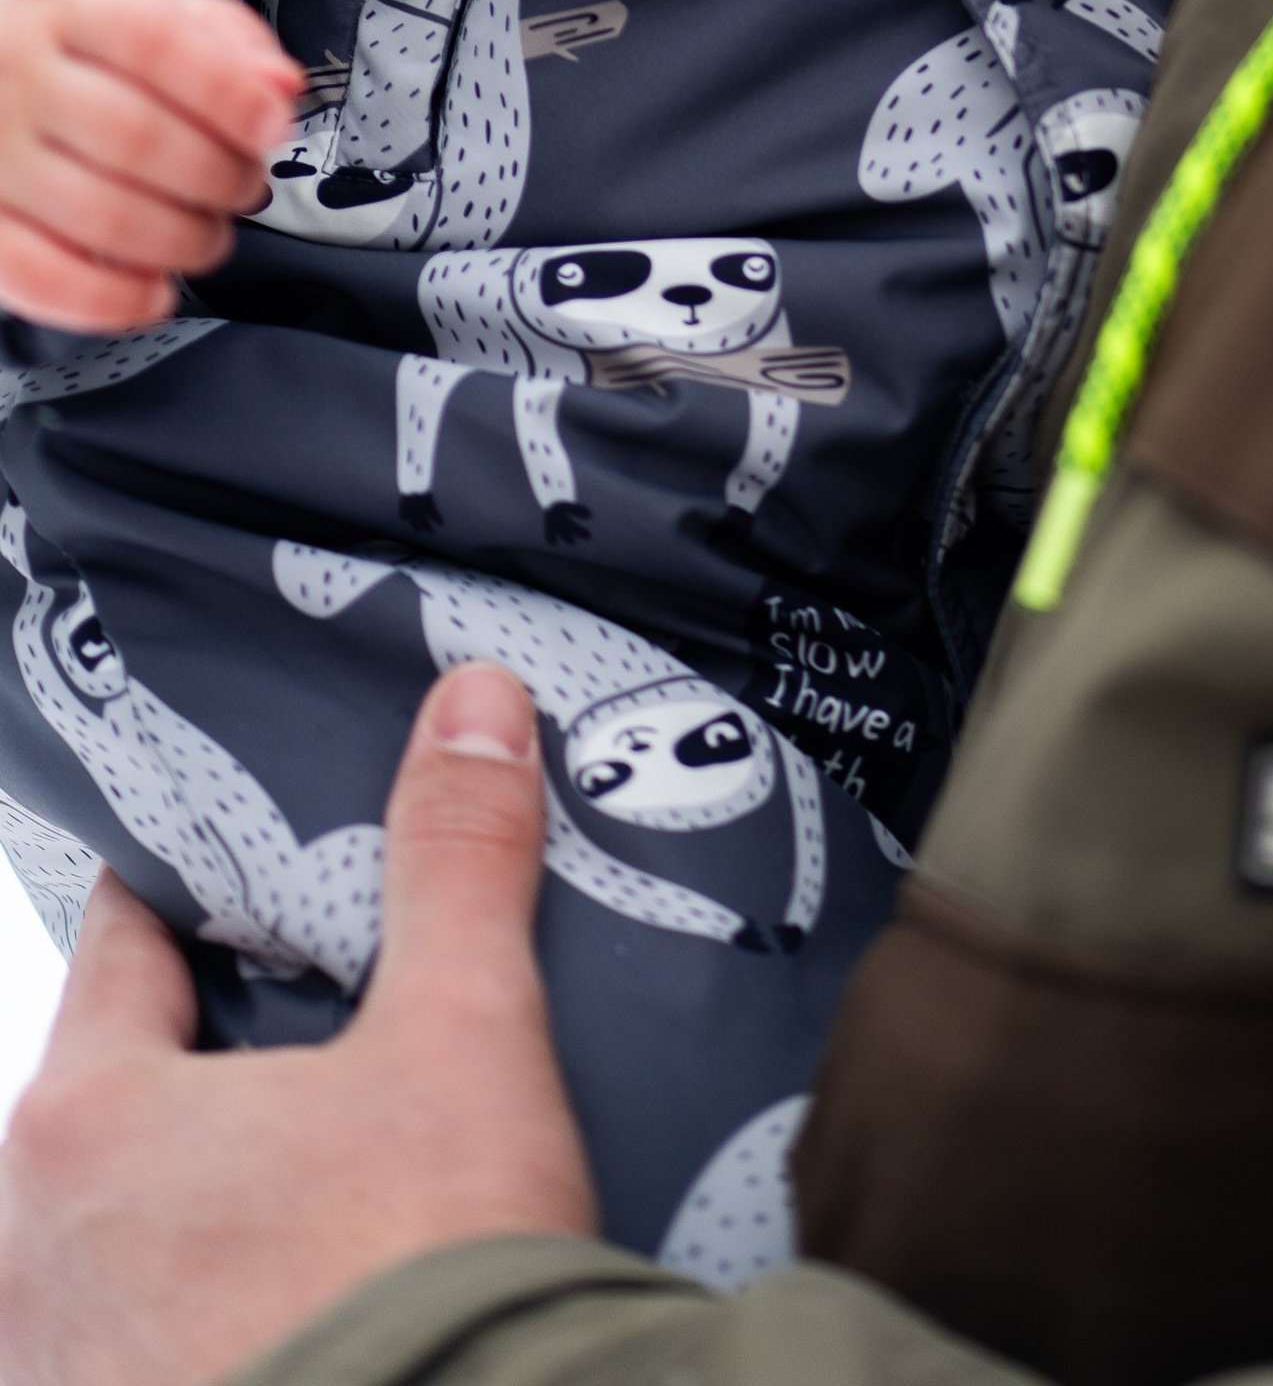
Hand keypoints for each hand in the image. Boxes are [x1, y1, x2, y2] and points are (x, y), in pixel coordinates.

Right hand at [0, 0, 303, 329]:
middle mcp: (15, 72)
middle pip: (139, 138)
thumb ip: (218, 34)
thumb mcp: (132, 0)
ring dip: (182, 240)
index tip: (272, 126)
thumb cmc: (61, 41)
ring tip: (206, 234)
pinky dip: (112, 298)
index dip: (228, 93)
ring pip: (102, 215)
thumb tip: (278, 84)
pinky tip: (151, 290)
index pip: (155, 43)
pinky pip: (43, 276)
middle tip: (244, 185)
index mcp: (63, 2)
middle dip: (220, 176)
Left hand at [0, 663, 598, 1385]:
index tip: (261, 876)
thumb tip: (471, 709)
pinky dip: (206, 1322)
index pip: (126, 944)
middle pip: (117, 1099)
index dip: (204, 897)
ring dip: (200, 1217)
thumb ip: (458, 864)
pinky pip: (144, 1348)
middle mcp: (26, 1258)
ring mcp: (55, 1371)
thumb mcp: (466, 1041)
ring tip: (329, 1205)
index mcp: (81, 1125)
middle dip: (210, 1071)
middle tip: (329, 1051)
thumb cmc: (416, 1293)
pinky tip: (306, 1314)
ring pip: (120, 1241)